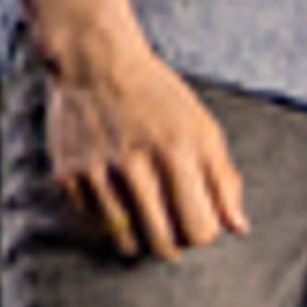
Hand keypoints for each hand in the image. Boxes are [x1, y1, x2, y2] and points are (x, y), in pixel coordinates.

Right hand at [45, 40, 246, 259]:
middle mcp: (135, 165)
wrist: (93, 61)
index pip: (200, 230)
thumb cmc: (155, 94)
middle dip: (173, 242)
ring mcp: (98, 173)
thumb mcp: (202, 126)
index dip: (203, 231)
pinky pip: (94, 227)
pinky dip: (108, 221)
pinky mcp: (68, 176)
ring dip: (140, 236)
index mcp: (176, 152)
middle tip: (170, 223)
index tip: (196, 217)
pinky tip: (116, 197)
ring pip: (127, 243)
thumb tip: (238, 226)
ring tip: (142, 212)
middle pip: (164, 245)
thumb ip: (225, 179)